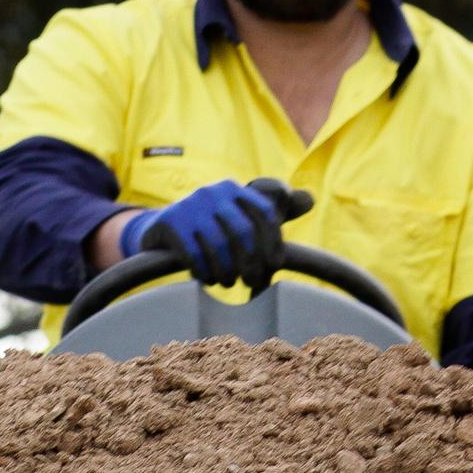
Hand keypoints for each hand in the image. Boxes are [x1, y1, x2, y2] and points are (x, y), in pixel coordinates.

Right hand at [127, 177, 313, 293]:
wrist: (162, 229)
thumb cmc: (211, 227)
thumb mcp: (240, 216)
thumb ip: (273, 212)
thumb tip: (309, 200)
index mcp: (235, 189)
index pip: (264, 211)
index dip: (274, 240)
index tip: (276, 264)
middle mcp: (213, 192)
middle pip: (242, 231)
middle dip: (251, 261)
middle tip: (252, 281)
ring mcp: (189, 205)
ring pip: (218, 245)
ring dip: (227, 270)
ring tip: (229, 283)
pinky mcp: (170, 222)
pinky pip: (193, 253)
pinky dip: (204, 271)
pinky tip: (207, 279)